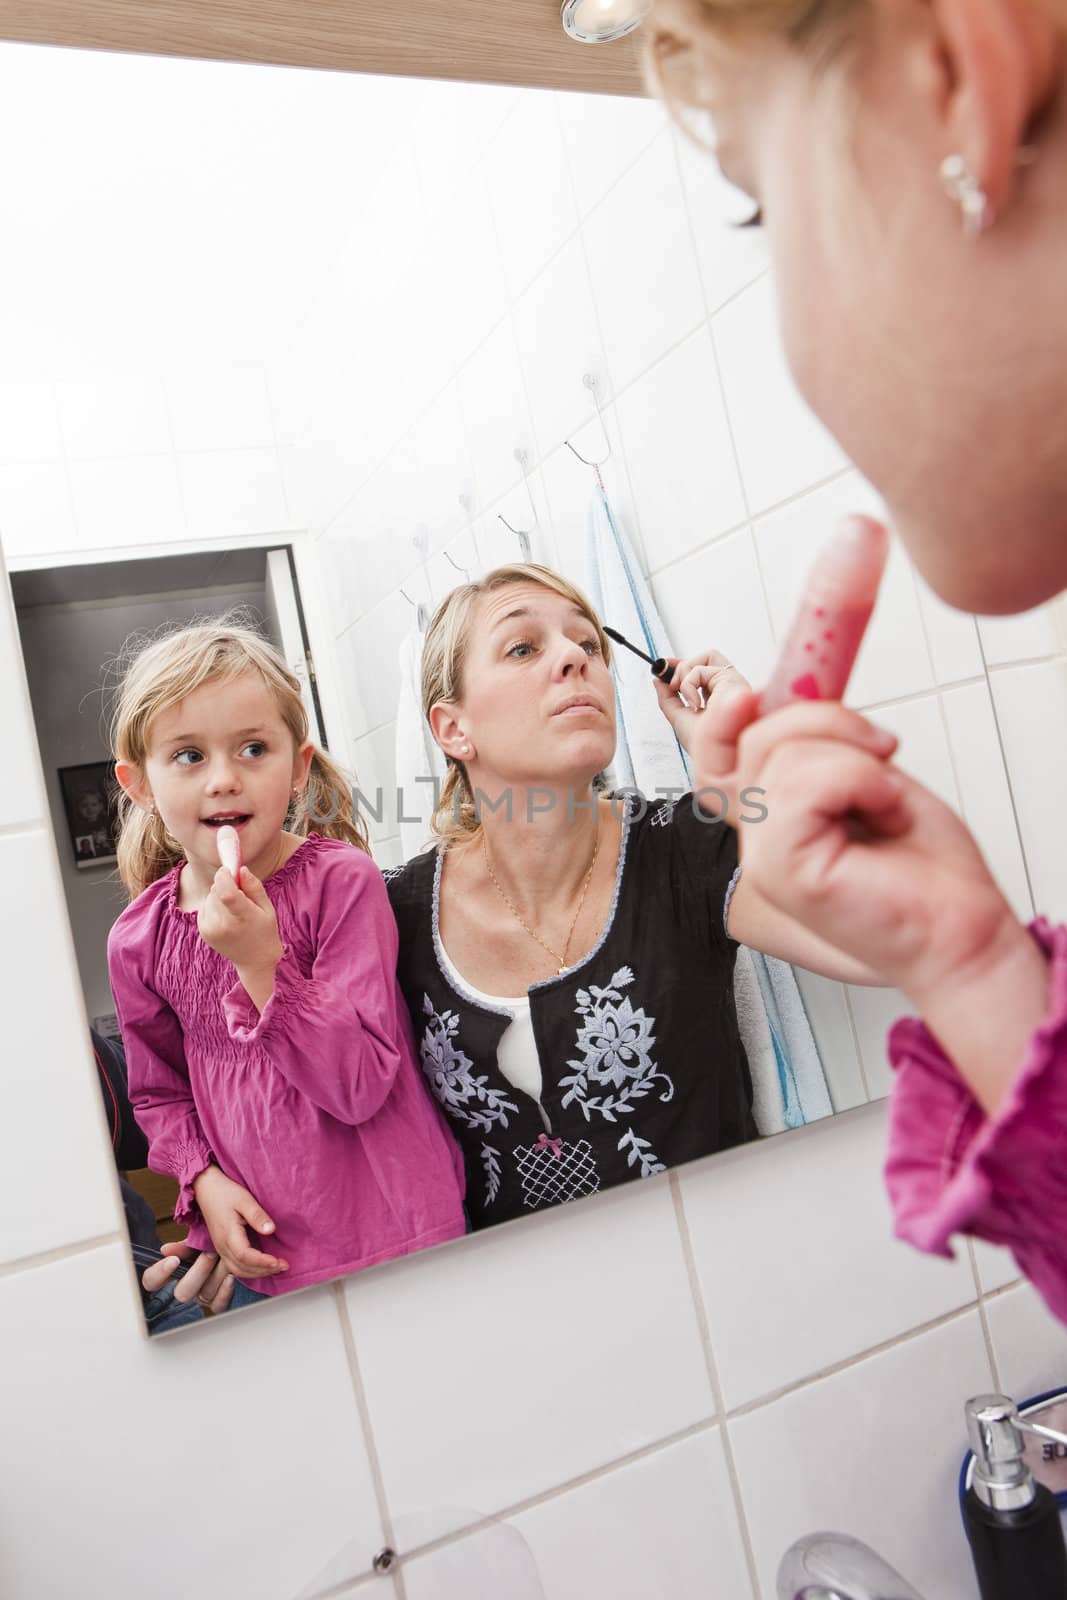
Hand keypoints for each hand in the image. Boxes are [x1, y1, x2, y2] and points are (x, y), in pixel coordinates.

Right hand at [142, 1242, 234, 1313]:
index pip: (151, 1282)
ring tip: (224, 1259)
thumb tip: (165, 1250)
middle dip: (197, 1272)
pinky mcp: (218, 1304)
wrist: (234, 1251)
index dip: (158, 1274)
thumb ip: (182, 1247)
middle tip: (209, 1254)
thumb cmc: (210, 1245)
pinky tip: (231, 1278)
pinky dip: (225, 1291)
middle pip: (182, 1293)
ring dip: (215, 1275)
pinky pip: (218, 1305)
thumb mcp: (195, 1243)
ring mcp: (201, 1298)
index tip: (173, 1260)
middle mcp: (185, 1288)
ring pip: (203, 1295)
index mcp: (174, 1273)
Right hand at [190, 1165, 288, 1280]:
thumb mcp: (244, 1199)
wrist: (207, 1189)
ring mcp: (220, 1249)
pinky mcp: (222, 1248)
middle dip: (264, 1270)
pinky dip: (249, 1271)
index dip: (263, 1262)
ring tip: (277, 1268)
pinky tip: (262, 1267)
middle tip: (284, 1266)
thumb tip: (271, 1230)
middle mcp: (222, 1246)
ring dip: (257, 1273)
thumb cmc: (226, 1192)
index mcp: (227, 1234)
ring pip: (238, 1270)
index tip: (280, 1261)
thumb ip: (257, 1216)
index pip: (245, 1256)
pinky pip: (234, 1267)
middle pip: (242, 1268)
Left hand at [197, 865, 283, 978]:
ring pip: (209, 896)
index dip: (225, 876)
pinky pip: (204, 905)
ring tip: (233, 908)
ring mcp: (210, 930)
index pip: (226, 892)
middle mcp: (223, 925)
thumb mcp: (267, 907)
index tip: (230, 869)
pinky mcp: (203, 931)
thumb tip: (240, 869)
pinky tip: (225, 915)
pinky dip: (213, 905)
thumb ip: (254, 886)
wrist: (254, 960)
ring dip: (219, 895)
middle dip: (225, 884)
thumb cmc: (264, 930)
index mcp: (243, 918)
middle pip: (216, 891)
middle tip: (240, 894)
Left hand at [653, 649, 753, 758]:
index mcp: (720, 696)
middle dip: (684, 666)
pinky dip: (690, 684)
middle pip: (708, 657)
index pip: (703, 669)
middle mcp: (730, 688)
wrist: (710, 757)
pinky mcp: (733, 681)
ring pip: (708, 656)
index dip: (683, 664)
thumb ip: (668, 698)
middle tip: (673, 685)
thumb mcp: (678, 717)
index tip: (665, 667)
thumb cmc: (702, 746)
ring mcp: (734, 683)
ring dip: (686, 674)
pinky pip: (702, 668)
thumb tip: (657, 681)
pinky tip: (694, 703)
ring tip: (685, 696)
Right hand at [711, 699, 1016, 1000]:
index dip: (722, 717)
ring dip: (857, 761)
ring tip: (888, 804)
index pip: (717, 752)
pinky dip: (860, 781)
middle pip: (756, 735)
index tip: (750, 692)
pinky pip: (805, 782)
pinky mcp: (781, 869)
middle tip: (884, 749)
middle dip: (829, 720)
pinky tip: (884, 813)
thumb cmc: (926, 868)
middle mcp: (757, 839)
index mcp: (772, 818)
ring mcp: (762, 857)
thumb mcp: (868, 776)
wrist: (962, 931)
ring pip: (783, 752)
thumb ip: (821, 743)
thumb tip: (799, 684)